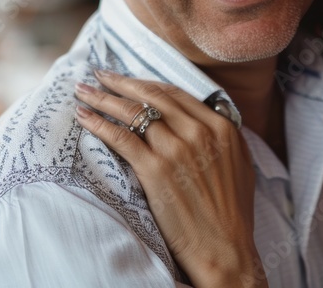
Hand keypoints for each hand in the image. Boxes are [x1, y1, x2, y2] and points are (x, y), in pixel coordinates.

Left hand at [74, 70, 266, 287]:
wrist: (225, 249)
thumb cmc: (231, 214)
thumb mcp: (239, 164)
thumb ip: (220, 137)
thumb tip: (201, 120)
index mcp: (221, 127)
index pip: (175, 94)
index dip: (146, 83)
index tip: (127, 79)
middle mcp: (200, 131)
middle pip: (152, 95)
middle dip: (120, 82)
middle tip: (99, 75)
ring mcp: (177, 148)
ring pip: (133, 111)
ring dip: (103, 98)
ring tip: (83, 92)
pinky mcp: (156, 169)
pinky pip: (121, 137)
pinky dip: (99, 123)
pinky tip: (84, 117)